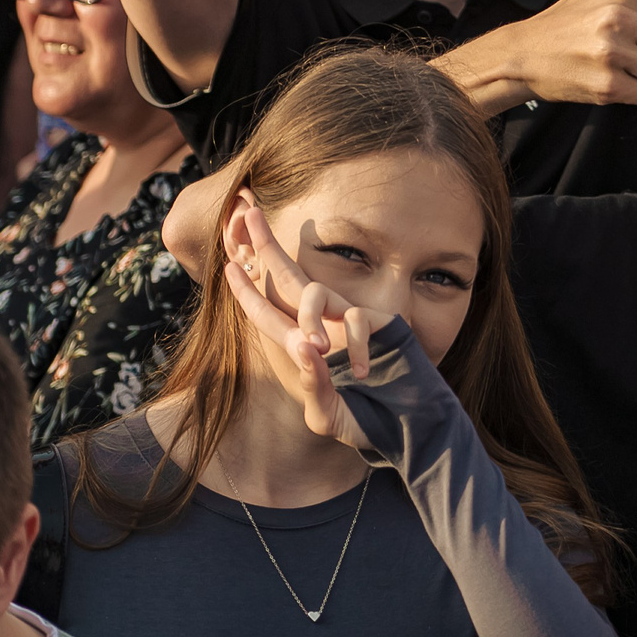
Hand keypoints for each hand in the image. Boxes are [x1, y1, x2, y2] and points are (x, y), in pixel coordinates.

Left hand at [218, 195, 375, 450]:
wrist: (408, 424)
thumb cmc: (363, 422)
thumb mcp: (327, 414)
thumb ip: (311, 384)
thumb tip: (302, 347)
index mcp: (302, 348)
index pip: (267, 313)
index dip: (246, 291)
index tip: (228, 265)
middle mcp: (322, 326)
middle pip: (287, 277)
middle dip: (265, 245)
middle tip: (247, 212)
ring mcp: (348, 320)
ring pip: (311, 292)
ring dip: (306, 318)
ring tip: (317, 348)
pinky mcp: (376, 320)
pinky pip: (354, 319)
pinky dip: (354, 346)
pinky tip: (360, 370)